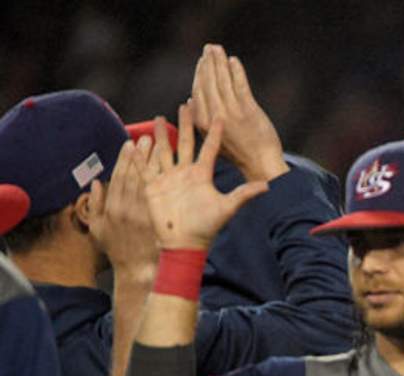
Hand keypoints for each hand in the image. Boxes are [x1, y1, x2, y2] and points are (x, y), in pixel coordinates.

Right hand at [88, 138, 157, 280]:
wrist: (138, 271)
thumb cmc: (118, 250)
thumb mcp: (98, 228)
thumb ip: (95, 205)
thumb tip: (94, 183)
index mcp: (113, 207)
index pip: (119, 177)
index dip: (124, 159)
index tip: (129, 143)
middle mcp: (128, 207)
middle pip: (135, 174)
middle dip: (140, 155)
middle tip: (147, 137)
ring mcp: (144, 212)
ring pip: (147, 181)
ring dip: (152, 161)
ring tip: (158, 143)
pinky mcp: (157, 218)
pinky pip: (159, 194)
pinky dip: (161, 179)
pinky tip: (166, 164)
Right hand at [142, 103, 268, 250]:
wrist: (184, 243)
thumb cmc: (207, 227)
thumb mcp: (227, 208)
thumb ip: (244, 194)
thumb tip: (268, 186)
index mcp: (202, 175)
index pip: (209, 148)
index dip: (213, 132)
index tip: (217, 114)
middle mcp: (185, 173)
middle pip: (184, 142)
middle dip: (185, 124)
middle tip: (187, 104)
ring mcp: (168, 178)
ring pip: (163, 150)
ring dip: (159, 134)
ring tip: (158, 116)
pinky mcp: (153, 186)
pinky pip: (144, 168)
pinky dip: (138, 156)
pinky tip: (134, 142)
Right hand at [190, 44, 287, 181]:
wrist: (260, 164)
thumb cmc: (237, 152)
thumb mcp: (212, 138)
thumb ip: (200, 119)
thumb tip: (189, 99)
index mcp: (203, 122)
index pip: (198, 91)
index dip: (200, 74)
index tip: (202, 62)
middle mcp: (215, 115)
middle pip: (208, 82)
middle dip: (208, 63)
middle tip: (209, 49)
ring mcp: (232, 111)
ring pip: (223, 80)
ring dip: (220, 62)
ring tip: (217, 49)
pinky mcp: (249, 110)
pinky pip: (240, 84)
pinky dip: (236, 71)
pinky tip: (234, 61)